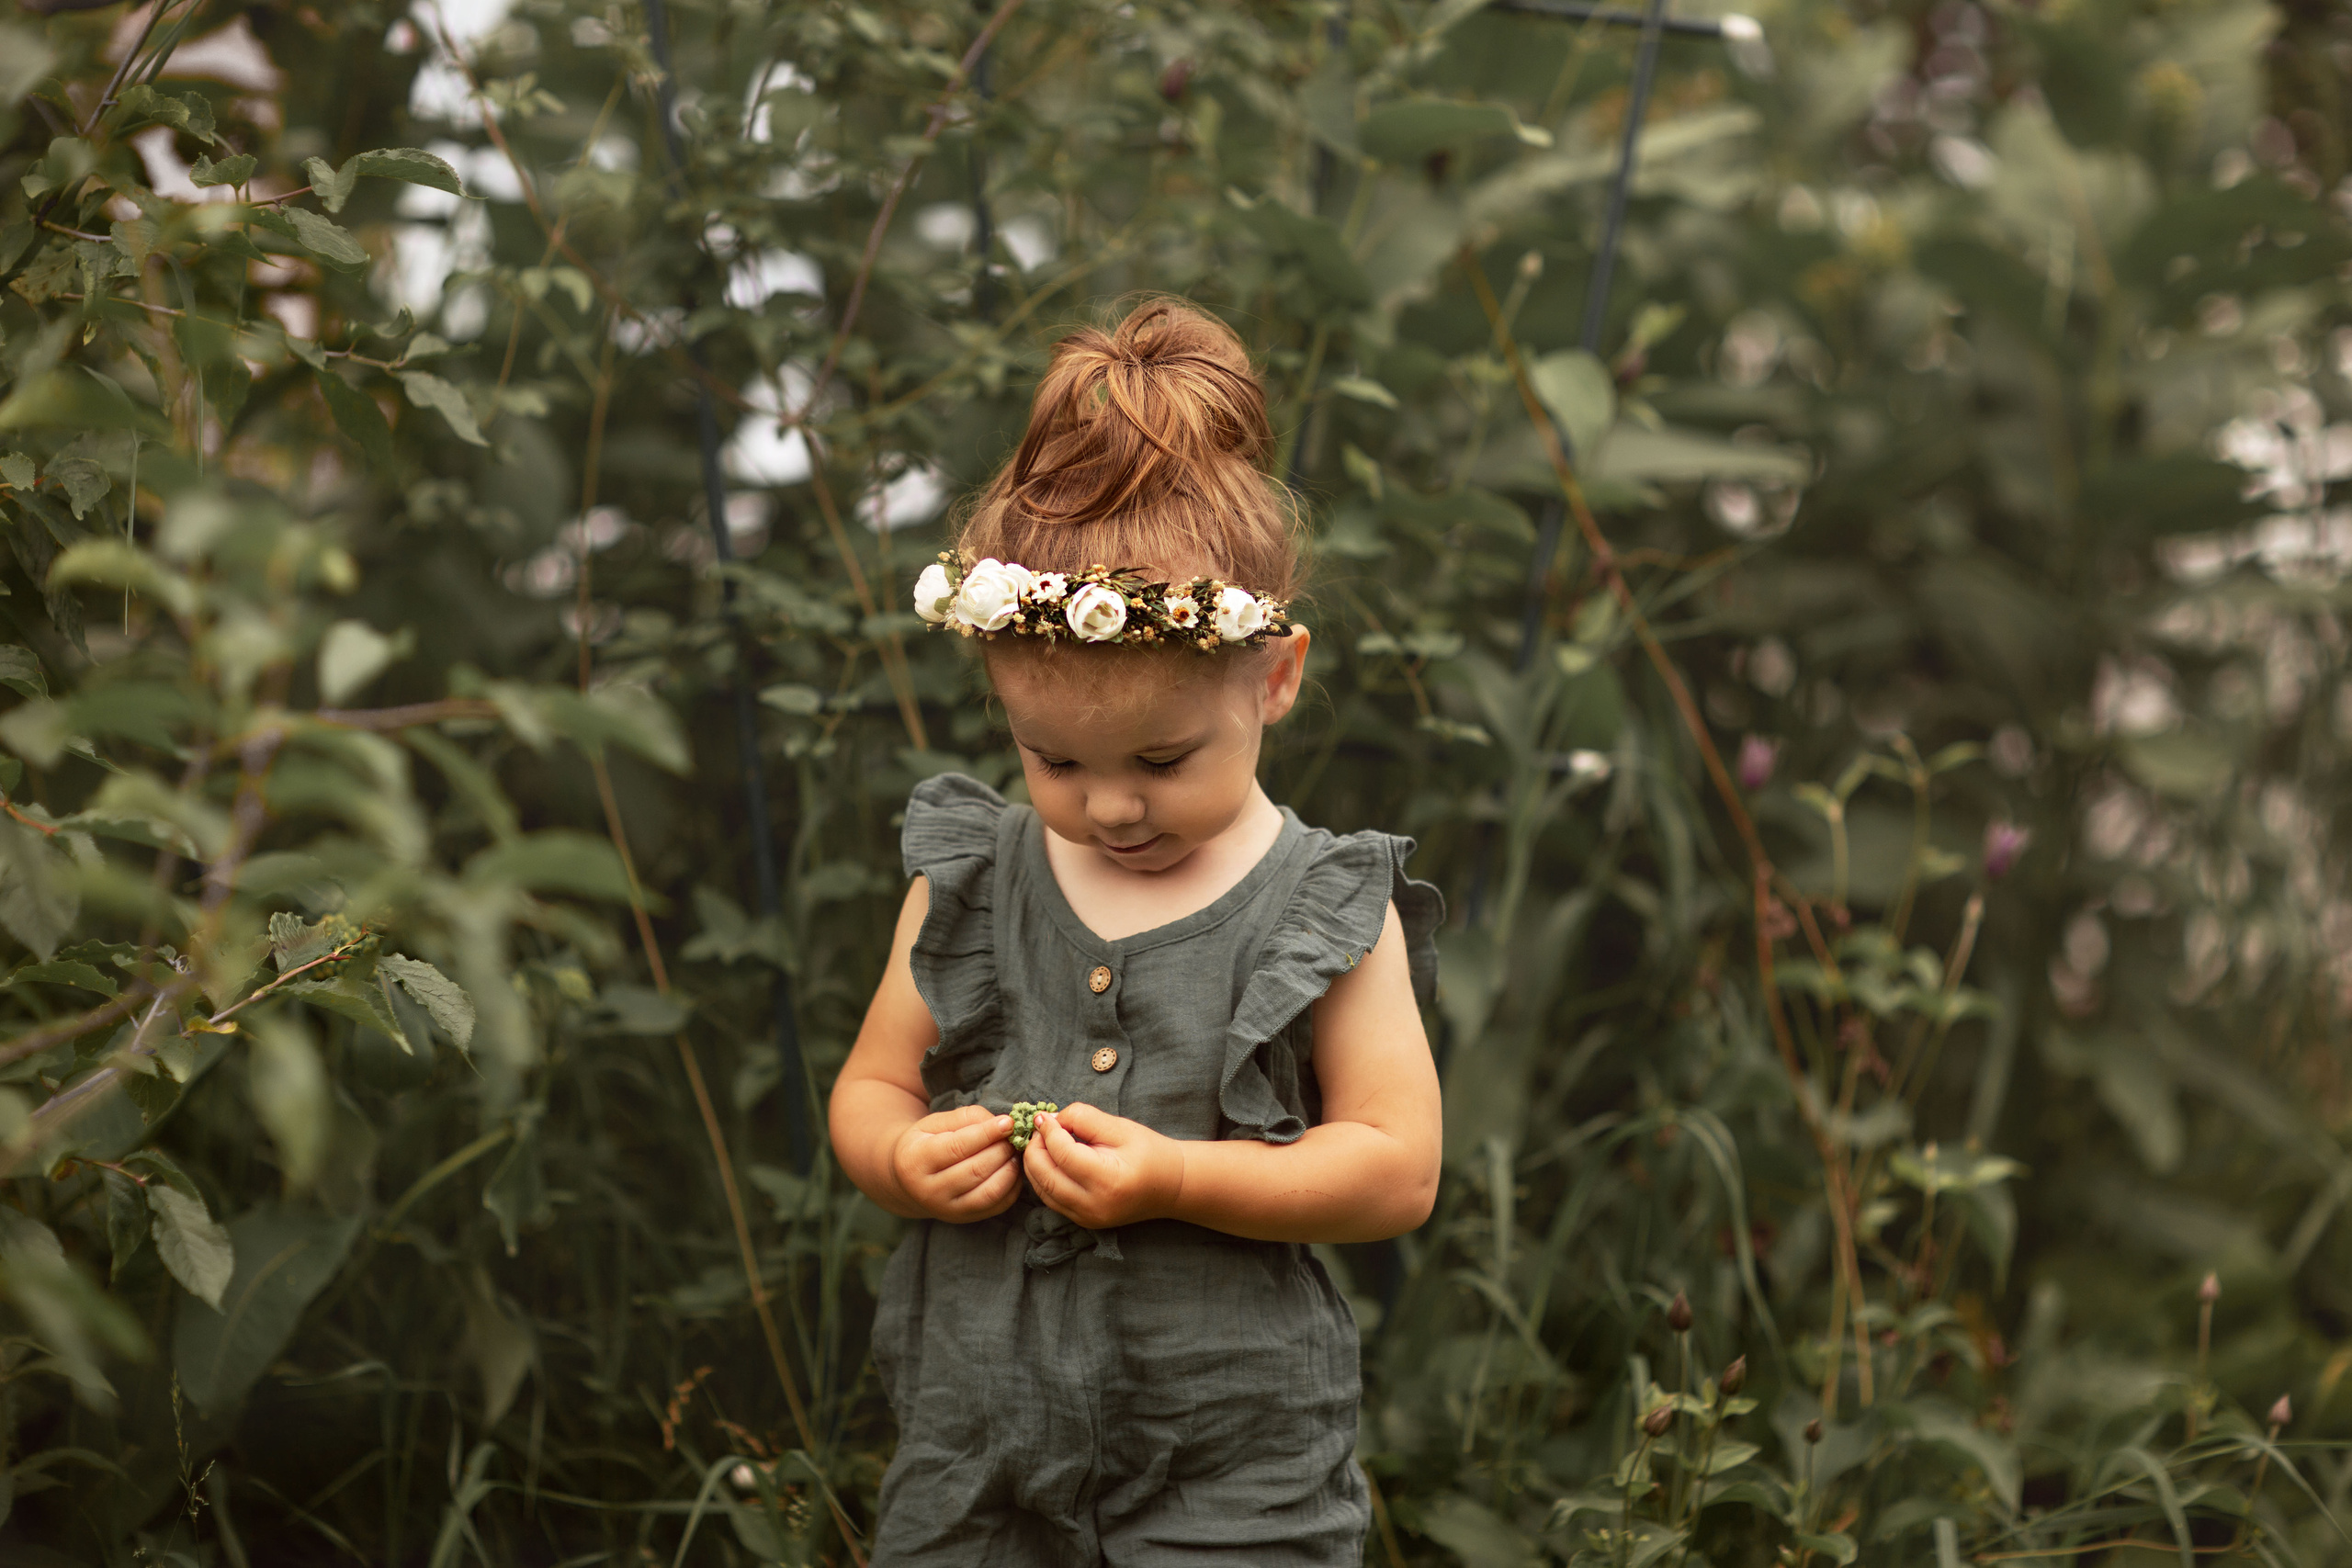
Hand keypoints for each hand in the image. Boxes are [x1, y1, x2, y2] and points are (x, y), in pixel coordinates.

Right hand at [890, 1104, 1021, 1221]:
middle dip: (1001, 1150)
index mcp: (916, 1161)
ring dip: (1010, 1168)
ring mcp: (947, 1210)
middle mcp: (929, 1191)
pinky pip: (998, 1205)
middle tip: (1014, 1136)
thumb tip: (1003, 1124)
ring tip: (1015, 1151)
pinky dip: (1012, 1185)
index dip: (987, 1133)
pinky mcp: (965, 1218)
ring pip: (990, 1191)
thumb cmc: (925, 1143)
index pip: (957, 1147)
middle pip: (976, 1170)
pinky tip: (1013, 1168)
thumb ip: (967, 1118)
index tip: (1008, 1122)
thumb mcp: (935, 1123)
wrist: (908, 1179)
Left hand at [1022, 1102, 1183, 1230]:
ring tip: (1043, 1142)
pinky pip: (1051, 1200)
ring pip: (1042, 1191)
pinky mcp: (1083, 1221)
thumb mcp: (1120, 1127)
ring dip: (1035, 1165)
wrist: (1171, 1185)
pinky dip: (1044, 1179)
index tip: (1044, 1116)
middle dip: (1035, 1149)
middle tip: (1040, 1128)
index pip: (1063, 1155)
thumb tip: (1052, 1119)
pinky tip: (1050, 1160)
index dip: (1048, 1132)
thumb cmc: (1149, 1152)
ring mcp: (1087, 1217)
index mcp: (1106, 1180)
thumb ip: (1084, 1118)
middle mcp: (1093, 1204)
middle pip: (1045, 1176)